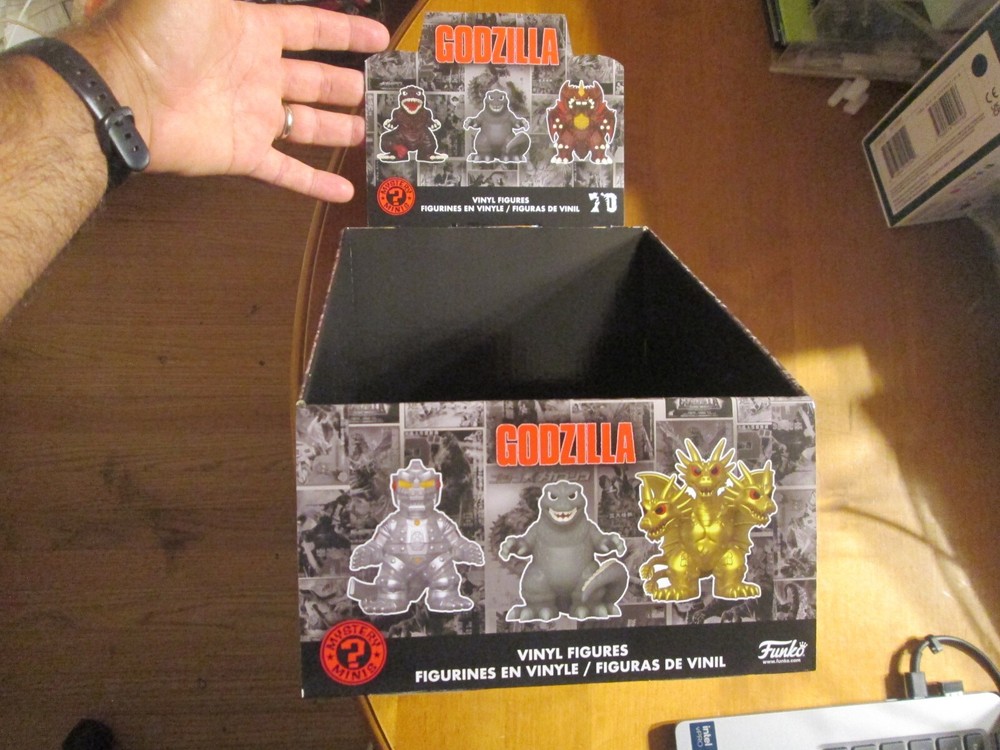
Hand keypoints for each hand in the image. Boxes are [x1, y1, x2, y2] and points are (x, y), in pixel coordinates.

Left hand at [71, 0, 388, 201]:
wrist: (125, 91)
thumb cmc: (157, 32)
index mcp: (252, 30)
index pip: (311, 29)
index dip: (346, 34)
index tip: (379, 40)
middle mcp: (256, 73)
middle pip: (314, 80)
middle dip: (346, 85)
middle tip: (377, 93)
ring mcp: (251, 115)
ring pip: (307, 125)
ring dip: (338, 129)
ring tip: (369, 134)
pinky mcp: (244, 152)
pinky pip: (287, 170)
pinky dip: (314, 184)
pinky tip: (343, 192)